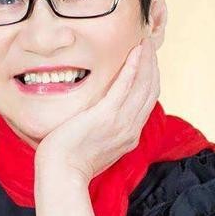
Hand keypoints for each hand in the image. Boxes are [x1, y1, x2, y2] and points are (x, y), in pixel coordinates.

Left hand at [35, 37, 159, 183]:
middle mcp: (131, 128)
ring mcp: (121, 122)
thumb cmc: (70, 161)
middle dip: (153, 65)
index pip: (147, 101)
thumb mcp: (96, 146)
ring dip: (146, 60)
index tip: (147, 61)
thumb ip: (104, 130)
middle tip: (149, 44)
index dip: (150, 78)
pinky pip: (125, 86)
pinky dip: (133, 67)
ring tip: (145, 42)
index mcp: (130, 135)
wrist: (62, 174)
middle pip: (150, 90)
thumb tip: (102, 118)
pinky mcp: (106, 116)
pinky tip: (135, 52)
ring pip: (143, 85)